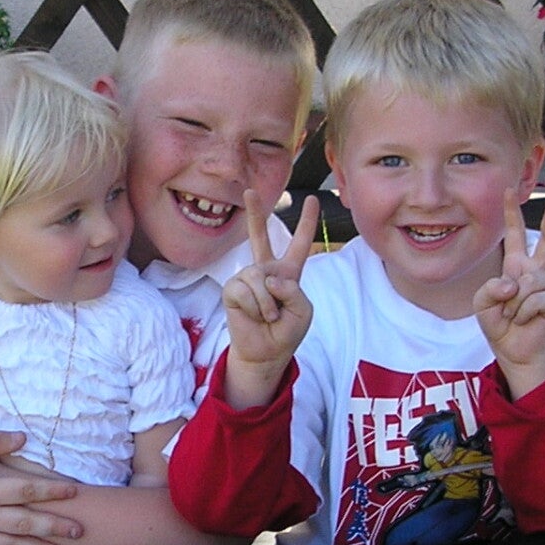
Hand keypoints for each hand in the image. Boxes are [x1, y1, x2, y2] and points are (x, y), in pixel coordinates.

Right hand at [222, 192, 319, 373]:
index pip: (300, 243)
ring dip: (267, 303)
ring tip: (268, 316)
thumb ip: (294, 291)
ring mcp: (248, 278)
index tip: (312, 199)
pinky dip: (255, 307)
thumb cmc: (287, 332)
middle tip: (249, 191)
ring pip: (258, 277)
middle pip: (260, 235)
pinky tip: (254, 315)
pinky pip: (244, 290)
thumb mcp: (304, 311)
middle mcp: (266, 270)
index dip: (307, 221)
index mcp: (289, 272)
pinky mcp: (232, 289)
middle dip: (255, 213)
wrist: (265, 353)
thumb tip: (268, 279)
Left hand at [474, 193, 544, 392]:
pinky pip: (534, 299)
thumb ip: (490, 288)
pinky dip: (523, 312)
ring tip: (516, 315)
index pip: (514, 236)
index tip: (508, 191)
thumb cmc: (500, 324)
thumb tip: (516, 283)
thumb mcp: (483, 303)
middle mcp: (535, 272)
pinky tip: (526, 320)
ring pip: (527, 283)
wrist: (515, 350)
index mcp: (516, 267)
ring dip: (514, 304)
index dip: (511, 214)